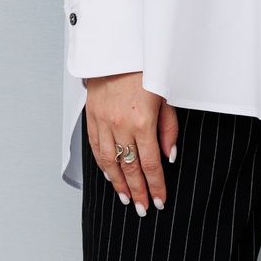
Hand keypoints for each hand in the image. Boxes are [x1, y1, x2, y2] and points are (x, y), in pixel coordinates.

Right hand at [84, 71, 179, 213]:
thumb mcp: (166, 98)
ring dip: (118, 183)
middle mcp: (121, 126)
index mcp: (142, 122)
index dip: (155, 186)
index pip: (150, 164)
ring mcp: (103, 123)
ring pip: (110, 162)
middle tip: (142, 209)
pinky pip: (96, 148)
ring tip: (125, 199)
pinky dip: (103, 165)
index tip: (159, 202)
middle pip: (129, 168)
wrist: (117, 51)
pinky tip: (110, 176)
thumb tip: (168, 158)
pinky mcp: (92, 118)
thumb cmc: (146, 72)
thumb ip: (168, 130)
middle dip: (137, 191)